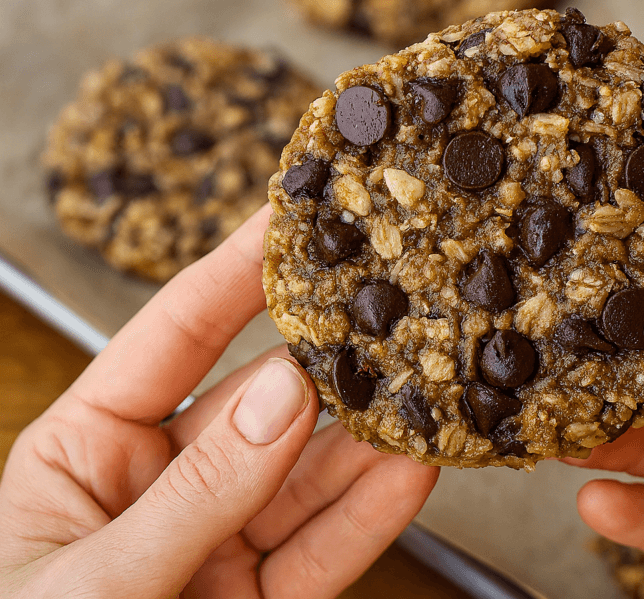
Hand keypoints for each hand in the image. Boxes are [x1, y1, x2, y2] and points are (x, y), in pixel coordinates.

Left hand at [0, 206, 438, 598]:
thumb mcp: (88, 582)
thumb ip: (193, 495)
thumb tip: (283, 397)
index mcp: (85, 454)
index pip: (174, 336)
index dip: (234, 270)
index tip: (292, 212)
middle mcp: (160, 486)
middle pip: (261, 402)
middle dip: (329, 355)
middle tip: (394, 303)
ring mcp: (217, 543)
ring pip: (309, 473)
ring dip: (371, 433)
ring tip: (430, 383)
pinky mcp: (259, 597)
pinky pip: (326, 546)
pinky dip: (376, 510)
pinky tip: (419, 467)